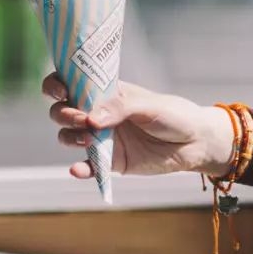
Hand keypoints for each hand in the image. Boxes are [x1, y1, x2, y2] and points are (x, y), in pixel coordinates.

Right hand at [42, 73, 232, 178]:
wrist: (195, 142)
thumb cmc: (174, 115)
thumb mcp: (150, 105)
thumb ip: (121, 108)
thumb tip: (91, 119)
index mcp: (107, 93)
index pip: (72, 84)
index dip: (57, 85)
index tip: (60, 91)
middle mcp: (100, 114)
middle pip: (63, 111)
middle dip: (63, 114)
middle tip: (82, 119)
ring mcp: (103, 138)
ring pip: (69, 137)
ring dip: (70, 137)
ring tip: (87, 138)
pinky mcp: (111, 162)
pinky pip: (89, 166)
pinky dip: (80, 169)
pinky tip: (78, 169)